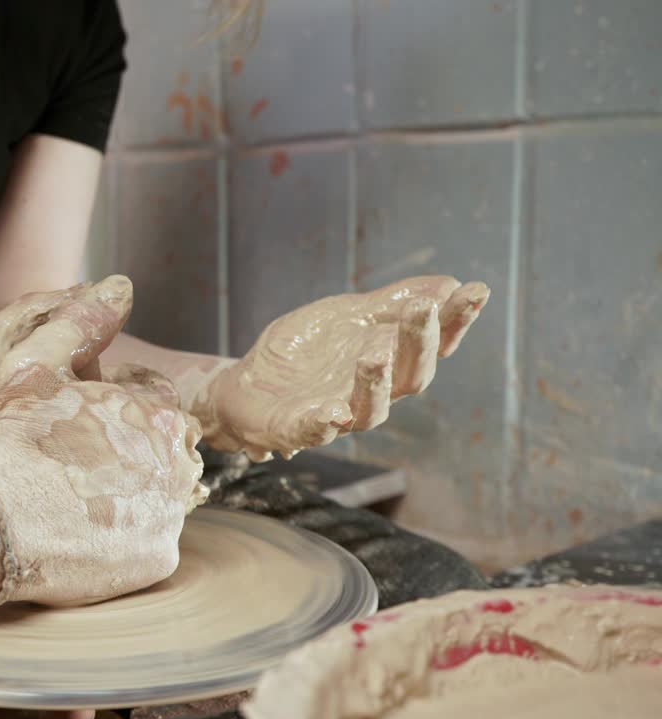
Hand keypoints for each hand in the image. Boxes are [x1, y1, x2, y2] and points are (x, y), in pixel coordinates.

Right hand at [0, 279, 205, 607]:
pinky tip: (82, 537)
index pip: (149, 404)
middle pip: (158, 452)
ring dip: (126, 499)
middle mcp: (176, 459)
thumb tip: (121, 286)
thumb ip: (81, 323)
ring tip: (73, 504)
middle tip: (71, 469)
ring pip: (155, 499)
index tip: (77, 428)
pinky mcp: (158, 559)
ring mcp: (170, 513)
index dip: (110, 411)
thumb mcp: (35, 364)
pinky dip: (121, 542)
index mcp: (155, 410)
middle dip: (124, 455)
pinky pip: (147, 545)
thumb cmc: (9, 438)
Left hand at [194, 275, 489, 460]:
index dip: (456, 321)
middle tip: (423, 308)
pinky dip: (323, 423)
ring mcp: (336, 415)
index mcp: (390, 363)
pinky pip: (313, 432)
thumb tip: (450, 283)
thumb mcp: (348, 316)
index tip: (476, 291)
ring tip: (376, 352)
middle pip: (409, 377)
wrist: (247, 382)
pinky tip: (331, 411)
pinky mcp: (295, 429)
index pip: (433, 345)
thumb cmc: (307, 352)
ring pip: (368, 410)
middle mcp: (371, 394)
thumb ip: (392, 304)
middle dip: (418, 343)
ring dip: (375, 382)